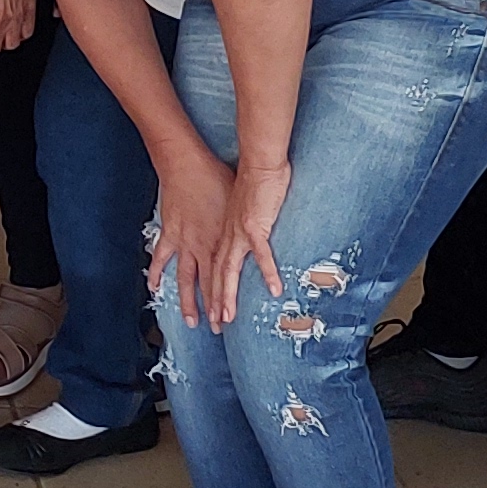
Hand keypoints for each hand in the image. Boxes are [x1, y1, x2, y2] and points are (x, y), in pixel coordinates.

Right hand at [145, 148, 236, 328]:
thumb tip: (262, 223)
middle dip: (214, 308)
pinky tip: (153, 287)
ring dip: (188, 301)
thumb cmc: (218, 176)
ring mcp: (185, 241)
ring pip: (186, 279)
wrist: (186, 164)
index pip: (228, 276)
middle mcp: (204, 246)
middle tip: (218, 328)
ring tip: (191, 321)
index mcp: (225, 239)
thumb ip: (249, 216)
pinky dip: (156, 273)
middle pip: (209, 284)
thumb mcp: (241, 199)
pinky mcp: (170, 232)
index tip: (233, 315)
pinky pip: (161, 257)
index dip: (230, 297)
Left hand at [208, 155, 292, 328]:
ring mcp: (240, 233)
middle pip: (218, 275)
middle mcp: (228, 236)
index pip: (216, 267)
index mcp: (225, 233)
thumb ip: (247, 225)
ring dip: (228, 295)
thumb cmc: (255, 182)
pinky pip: (262, 255)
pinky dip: (267, 272)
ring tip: (228, 316)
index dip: (213, 290)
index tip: (213, 309)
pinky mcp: (256, 227)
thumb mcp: (245, 209)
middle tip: (216, 324)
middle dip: (215, 301)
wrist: (259, 163)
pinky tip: (274, 289)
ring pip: (231, 271)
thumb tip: (253, 235)